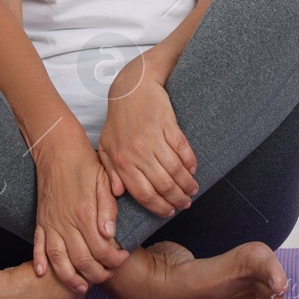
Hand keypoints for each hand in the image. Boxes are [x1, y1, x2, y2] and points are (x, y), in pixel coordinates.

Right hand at [33, 141, 126, 293]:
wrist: (58, 151)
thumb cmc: (85, 165)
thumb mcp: (104, 182)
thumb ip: (108, 209)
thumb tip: (110, 234)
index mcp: (85, 215)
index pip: (102, 250)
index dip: (114, 260)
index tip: (123, 258)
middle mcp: (66, 224)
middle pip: (82, 261)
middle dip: (97, 273)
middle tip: (108, 274)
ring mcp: (51, 224)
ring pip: (59, 260)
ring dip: (70, 277)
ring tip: (82, 286)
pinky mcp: (41, 221)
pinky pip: (38, 246)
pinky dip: (40, 262)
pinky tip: (43, 274)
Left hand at [97, 53, 199, 218]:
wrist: (131, 87)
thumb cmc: (118, 119)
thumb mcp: (106, 146)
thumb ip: (110, 171)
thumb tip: (119, 193)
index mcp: (122, 160)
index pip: (143, 193)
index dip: (158, 206)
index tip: (168, 212)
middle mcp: (137, 152)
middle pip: (162, 184)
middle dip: (176, 199)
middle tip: (185, 204)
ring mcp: (153, 137)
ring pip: (174, 169)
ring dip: (186, 184)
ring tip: (192, 190)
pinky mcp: (167, 124)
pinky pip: (182, 148)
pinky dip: (189, 162)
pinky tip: (193, 170)